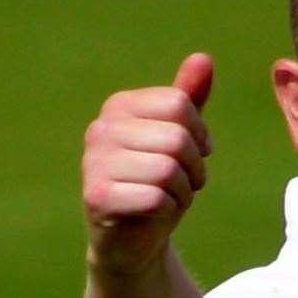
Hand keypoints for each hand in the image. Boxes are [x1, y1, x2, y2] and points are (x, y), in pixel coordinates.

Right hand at [81, 53, 214, 275]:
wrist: (132, 239)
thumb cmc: (158, 183)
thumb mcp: (178, 137)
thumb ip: (188, 99)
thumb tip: (203, 58)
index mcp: (119, 106)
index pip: (180, 104)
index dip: (199, 135)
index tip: (191, 155)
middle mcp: (101, 128)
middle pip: (177, 138)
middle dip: (193, 168)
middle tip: (179, 184)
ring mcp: (94, 162)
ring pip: (169, 170)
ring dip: (182, 192)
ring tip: (165, 198)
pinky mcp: (97, 197)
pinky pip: (157, 198)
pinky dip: (167, 211)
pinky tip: (152, 216)